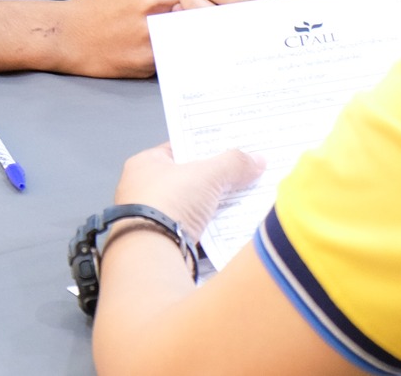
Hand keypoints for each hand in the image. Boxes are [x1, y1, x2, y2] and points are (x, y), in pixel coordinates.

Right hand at [53, 0, 222, 77]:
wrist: (72, 35)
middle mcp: (153, 0)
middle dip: (206, 0)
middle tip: (193, 4)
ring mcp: (154, 31)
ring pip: (198, 24)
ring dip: (195, 23)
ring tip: (180, 21)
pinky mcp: (152, 58)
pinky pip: (183, 48)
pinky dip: (182, 44)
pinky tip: (169, 41)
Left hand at [114, 143, 264, 245]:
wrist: (152, 252)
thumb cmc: (170, 202)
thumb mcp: (207, 175)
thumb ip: (233, 164)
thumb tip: (258, 160)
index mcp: (145, 163)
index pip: (180, 149)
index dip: (206, 148)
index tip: (230, 149)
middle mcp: (142, 189)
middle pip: (187, 179)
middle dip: (214, 179)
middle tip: (243, 175)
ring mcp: (151, 217)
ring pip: (191, 206)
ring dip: (213, 206)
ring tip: (244, 200)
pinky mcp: (161, 241)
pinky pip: (192, 229)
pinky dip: (209, 228)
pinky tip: (230, 226)